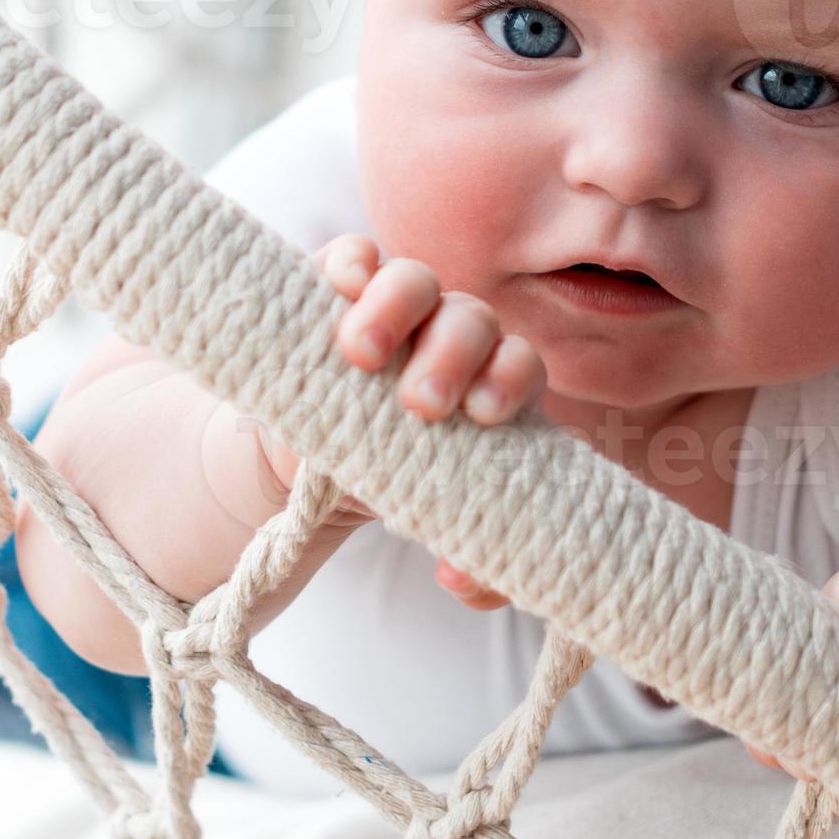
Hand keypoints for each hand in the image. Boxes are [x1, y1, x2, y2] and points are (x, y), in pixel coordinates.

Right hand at [253, 235, 548, 610]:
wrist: (318, 463)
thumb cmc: (398, 483)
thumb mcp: (436, 521)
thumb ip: (469, 561)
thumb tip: (463, 580)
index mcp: (490, 382)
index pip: (519, 364)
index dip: (509, 380)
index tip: (484, 417)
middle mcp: (451, 334)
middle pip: (471, 319)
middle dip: (452, 354)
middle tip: (422, 405)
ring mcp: (396, 307)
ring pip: (415, 280)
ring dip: (397, 307)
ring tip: (364, 354)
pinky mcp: (338, 292)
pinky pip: (352, 258)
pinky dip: (352, 264)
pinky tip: (343, 282)